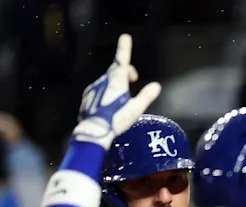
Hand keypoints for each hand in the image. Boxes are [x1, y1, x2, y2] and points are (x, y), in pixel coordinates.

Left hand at [73, 34, 160, 149]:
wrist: (94, 130)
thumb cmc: (117, 119)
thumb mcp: (136, 109)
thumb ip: (146, 96)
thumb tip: (157, 86)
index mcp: (117, 81)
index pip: (122, 60)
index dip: (124, 48)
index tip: (125, 37)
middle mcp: (104, 80)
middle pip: (116, 70)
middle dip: (126, 72)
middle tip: (134, 82)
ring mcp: (94, 87)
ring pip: (108, 80)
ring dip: (117, 84)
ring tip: (122, 100)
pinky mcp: (88, 95)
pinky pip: (100, 88)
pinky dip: (108, 91)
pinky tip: (111, 105)